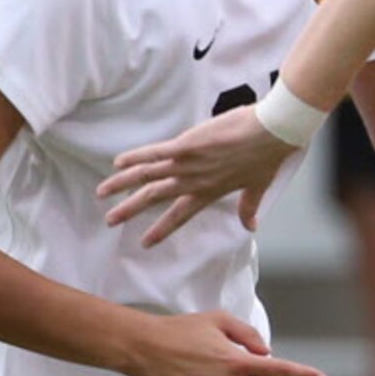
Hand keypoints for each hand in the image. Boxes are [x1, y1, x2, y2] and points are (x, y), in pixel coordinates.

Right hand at [98, 105, 295, 246]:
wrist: (271, 133)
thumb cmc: (267, 156)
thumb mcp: (258, 187)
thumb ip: (248, 207)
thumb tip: (251, 226)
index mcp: (210, 192)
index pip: (180, 215)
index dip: (161, 229)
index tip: (145, 242)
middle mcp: (194, 182)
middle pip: (154, 199)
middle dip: (129, 210)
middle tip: (110, 220)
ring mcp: (188, 164)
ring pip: (147, 177)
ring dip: (122, 184)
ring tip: (103, 192)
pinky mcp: (186, 145)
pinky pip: (153, 153)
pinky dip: (134, 157)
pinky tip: (118, 162)